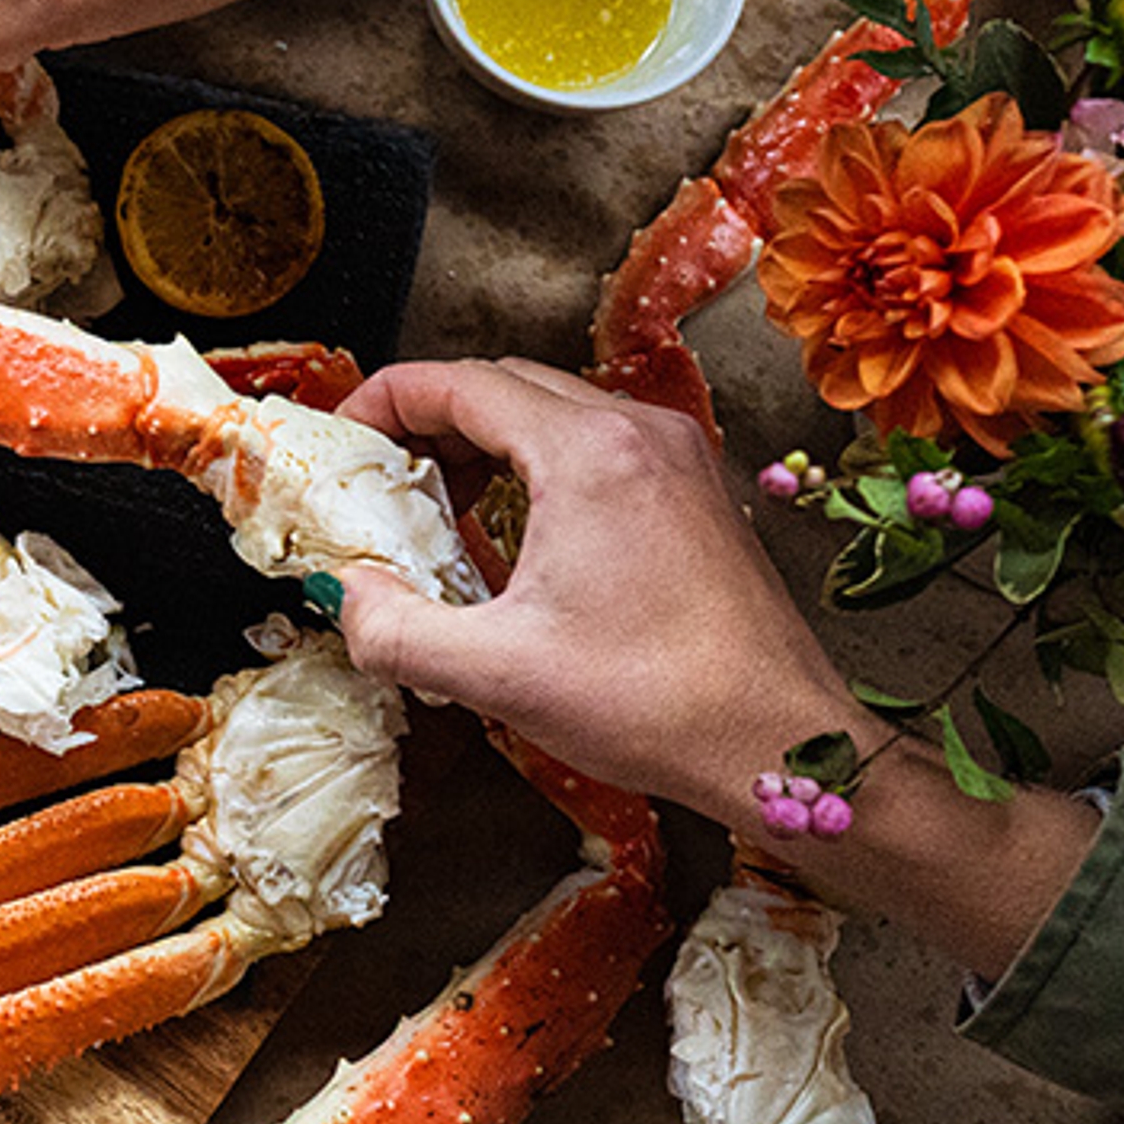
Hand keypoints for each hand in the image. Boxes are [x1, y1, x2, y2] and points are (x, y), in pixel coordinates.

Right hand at [328, 358, 1096, 975]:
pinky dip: (536, 464)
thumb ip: (392, 631)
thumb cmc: (653, 704)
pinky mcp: (696, 491)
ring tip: (435, 508)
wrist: (782, 741)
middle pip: (504, 383)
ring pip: (552, 409)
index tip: (340, 440)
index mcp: (588, 452)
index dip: (382, 401)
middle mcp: (639, 431)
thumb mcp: (496, 675)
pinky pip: (595, 444)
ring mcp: (678, 456)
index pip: (458, 382)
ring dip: (482, 441)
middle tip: (378, 479)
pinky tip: (511, 530)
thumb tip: (345, 596)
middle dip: (427, 420)